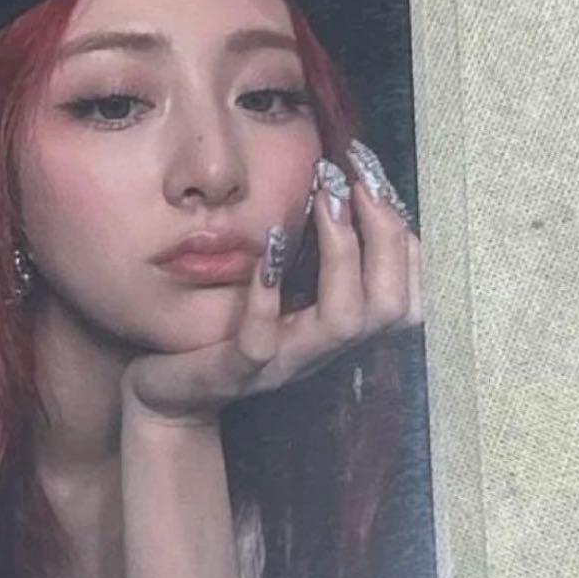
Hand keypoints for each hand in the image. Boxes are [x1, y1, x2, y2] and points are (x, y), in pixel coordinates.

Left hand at [120, 169, 422, 426]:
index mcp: (338, 330)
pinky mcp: (236, 372)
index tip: (378, 182)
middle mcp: (322, 350)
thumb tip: (336, 188)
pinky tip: (266, 251)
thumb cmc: (226, 332)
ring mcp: (282, 364)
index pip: (405, 293)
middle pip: (390, 306)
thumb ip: (308, 257)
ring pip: (343, 323)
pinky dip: (267, 296)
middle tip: (359, 181)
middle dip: (385, 236)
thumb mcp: (278, 292)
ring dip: (342, 256)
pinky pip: (260, 341)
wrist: (172, 396)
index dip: (403, 238)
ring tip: (326, 202)